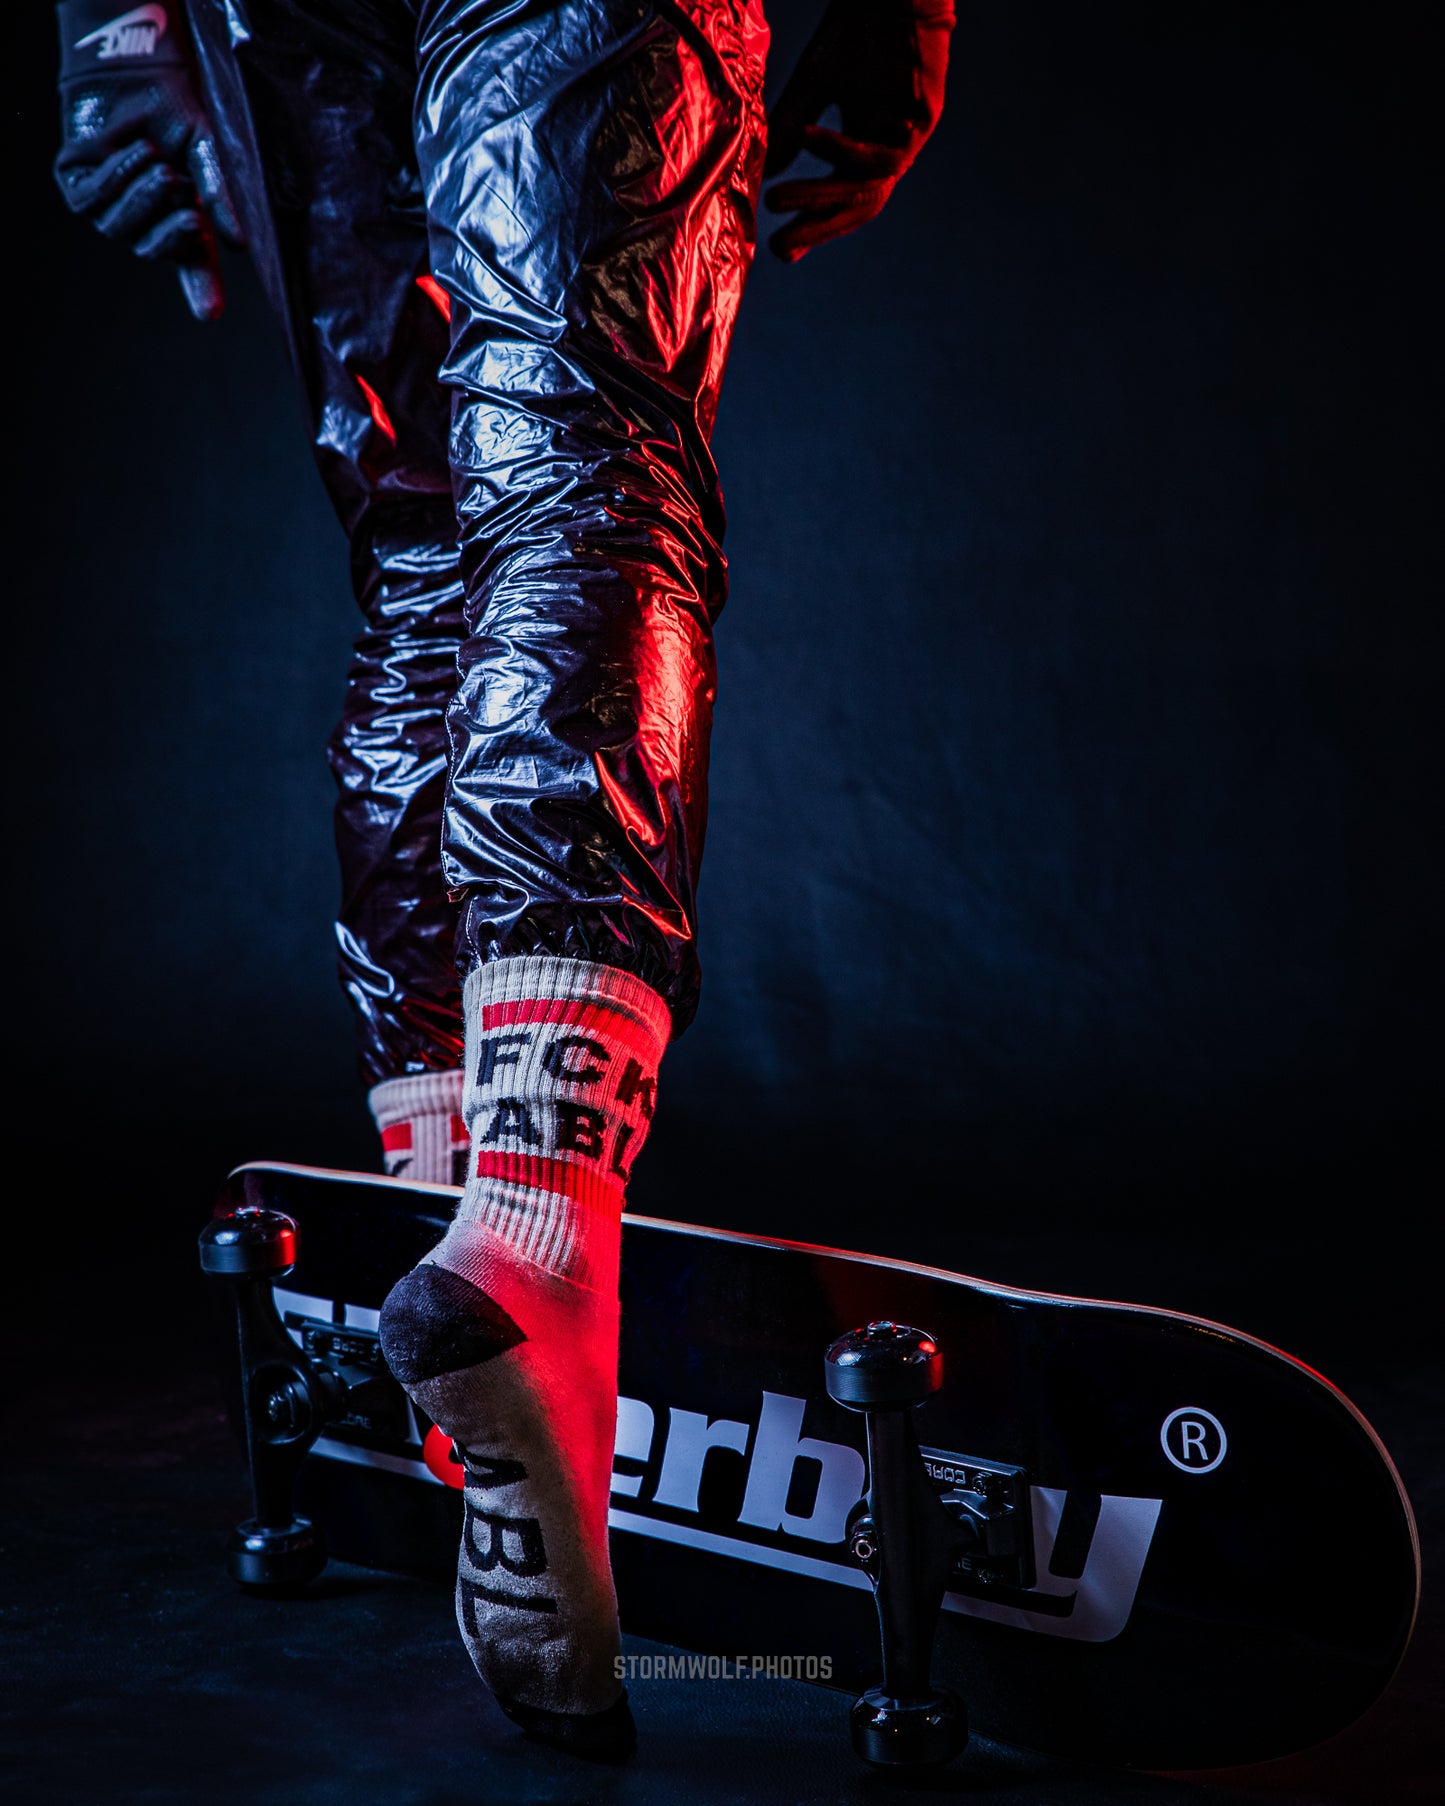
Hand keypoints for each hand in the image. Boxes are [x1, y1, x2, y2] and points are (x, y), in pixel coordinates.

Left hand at [54, 0, 242, 320]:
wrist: (134, 73)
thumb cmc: (174, 114)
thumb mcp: (207, 153)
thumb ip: (220, 195)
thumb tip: (239, 244)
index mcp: (183, 224)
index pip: (194, 266)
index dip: (202, 291)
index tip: (208, 313)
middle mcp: (146, 225)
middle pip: (155, 250)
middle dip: (172, 228)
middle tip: (188, 204)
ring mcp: (111, 213)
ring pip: (120, 229)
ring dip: (142, 194)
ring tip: (157, 160)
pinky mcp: (80, 192)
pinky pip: (95, 201)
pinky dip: (117, 176)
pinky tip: (135, 152)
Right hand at [763, 0, 954, 262]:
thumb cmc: (855, 31)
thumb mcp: (812, 87)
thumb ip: (791, 131)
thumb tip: (766, 175)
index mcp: (864, 143)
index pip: (841, 197)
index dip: (814, 224)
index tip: (780, 248)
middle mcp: (888, 146)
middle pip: (857, 205)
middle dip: (818, 228)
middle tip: (782, 247)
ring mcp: (908, 136)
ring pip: (868, 189)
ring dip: (821, 197)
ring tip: (777, 199)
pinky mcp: (924, 119)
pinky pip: (882, 155)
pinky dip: (842, 151)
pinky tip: (809, 138)